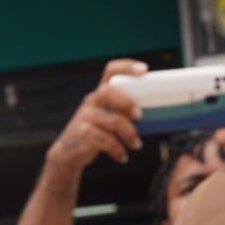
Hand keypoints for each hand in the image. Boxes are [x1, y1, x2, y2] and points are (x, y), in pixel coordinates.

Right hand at [44, 59, 144, 174]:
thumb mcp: (107, 117)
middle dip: (127, 102)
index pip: (111, 71)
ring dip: (129, 134)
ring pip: (111, 121)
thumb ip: (123, 112)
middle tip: (140, 116)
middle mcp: (91, 101)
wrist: (68, 152)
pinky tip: (123, 157)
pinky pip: (105, 141)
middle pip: (108, 91)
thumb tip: (156, 114)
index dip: (127, 67)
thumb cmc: (96, 132)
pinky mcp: (82, 134)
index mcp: (101, 93)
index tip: (144, 70)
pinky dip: (118, 150)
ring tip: (136, 145)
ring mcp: (85, 117)